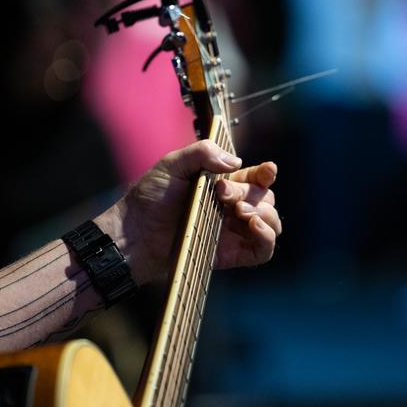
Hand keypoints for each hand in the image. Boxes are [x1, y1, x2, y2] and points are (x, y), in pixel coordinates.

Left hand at [97, 140, 280, 284]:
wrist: (134, 234)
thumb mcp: (172, 164)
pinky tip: (253, 226)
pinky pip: (264, 250)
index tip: (267, 169)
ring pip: (272, 221)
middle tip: (221, 194)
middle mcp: (232, 207)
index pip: (257, 177)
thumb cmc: (149, 198)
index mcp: (223, 184)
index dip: (267, 173)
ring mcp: (233, 231)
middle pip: (266, 198)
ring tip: (239, 213)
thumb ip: (203, 152)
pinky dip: (267, 236)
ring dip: (264, 213)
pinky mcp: (231, 254)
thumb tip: (236, 162)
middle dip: (250, 192)